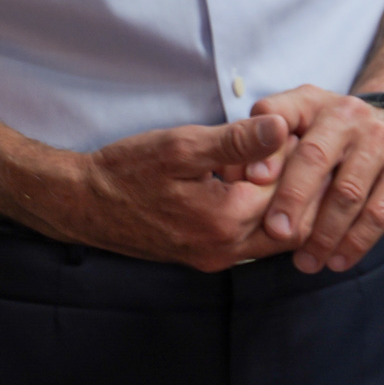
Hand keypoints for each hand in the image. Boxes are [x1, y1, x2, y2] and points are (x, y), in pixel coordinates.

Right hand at [46, 115, 291, 271]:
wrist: (86, 204)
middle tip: (288, 147)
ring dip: (280, 201)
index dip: (295, 156)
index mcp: (225, 219)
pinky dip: (262, 213)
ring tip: (268, 163)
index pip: (289, 189)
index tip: (293, 128)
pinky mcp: (208, 257)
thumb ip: (235, 141)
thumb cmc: (128, 170)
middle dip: (297, 184)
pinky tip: (247, 182)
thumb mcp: (181, 145)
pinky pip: (253, 241)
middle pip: (293, 223)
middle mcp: (227, 249)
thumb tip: (282, 126)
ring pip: (276, 236)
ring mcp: (217, 258)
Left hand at [246, 85, 383, 274]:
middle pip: (315, 157)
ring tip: (305, 262)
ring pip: (348, 193)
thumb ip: (264, 145)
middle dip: (293, 198)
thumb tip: (237, 176)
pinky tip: (338, 261)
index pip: (282, 114)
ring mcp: (380, 140)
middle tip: (276, 233)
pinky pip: (380, 212)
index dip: (267, 147)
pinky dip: (357, 241)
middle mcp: (348, 114)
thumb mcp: (296, 123)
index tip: (252, 179)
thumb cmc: (327, 133)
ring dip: (325, 233)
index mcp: (311, 101)